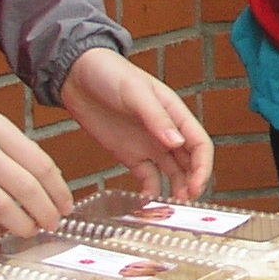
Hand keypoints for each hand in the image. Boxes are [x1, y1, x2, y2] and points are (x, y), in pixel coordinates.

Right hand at [0, 96, 70, 239]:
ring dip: (20, 224)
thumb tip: (45, 185)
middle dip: (45, 212)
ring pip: (1, 207)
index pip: (40, 164)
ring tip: (28, 230)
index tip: (65, 206)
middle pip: (25, 188)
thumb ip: (13, 150)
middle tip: (51, 224)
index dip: (58, 191)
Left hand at [61, 48, 213, 200]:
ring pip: (172, 172)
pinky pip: (147, 177)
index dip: (203, 166)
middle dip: (192, 182)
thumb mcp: (135, 92)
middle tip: (186, 202)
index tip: (195, 185)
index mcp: (175, 113)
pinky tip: (147, 201)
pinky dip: (150, 190)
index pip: (199, 143)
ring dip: (176, 189)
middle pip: (190, 162)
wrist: (76, 76)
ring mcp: (148, 145)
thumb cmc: (109, 73)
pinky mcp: (130, 155)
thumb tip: (177, 143)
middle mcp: (166, 132)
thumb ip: (156, 117)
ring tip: (171, 206)